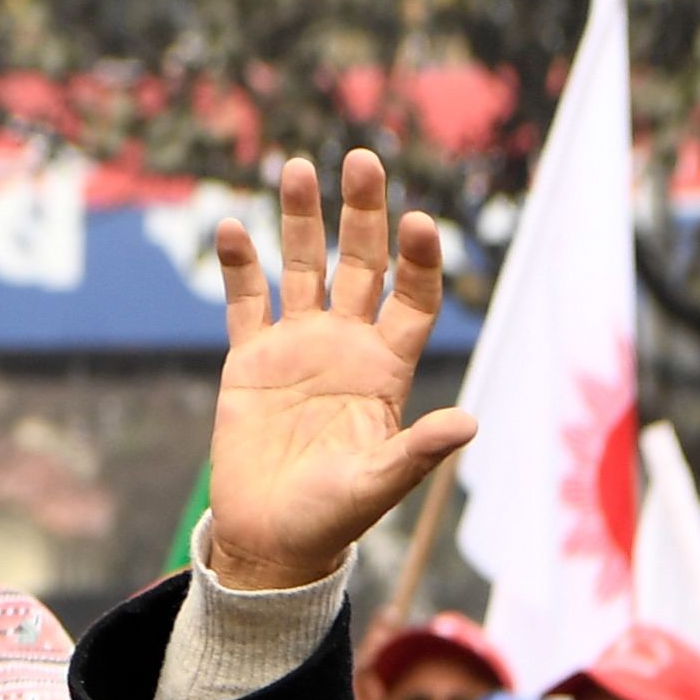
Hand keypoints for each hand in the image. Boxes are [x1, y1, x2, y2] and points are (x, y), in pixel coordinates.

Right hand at [203, 150, 469, 590]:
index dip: (419, 260)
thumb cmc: (332, 519)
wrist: (270, 540)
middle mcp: (347, 345)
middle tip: (362, 160)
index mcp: (387, 369)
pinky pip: (246, 301)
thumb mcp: (379, 485)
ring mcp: (297, 347)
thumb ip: (418, 451)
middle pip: (362, 264)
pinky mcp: (250, 360)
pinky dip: (239, 265)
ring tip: (297, 167)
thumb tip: (468, 424)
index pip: (413, 298)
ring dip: (300, 219)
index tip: (418, 222)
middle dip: (363, 213)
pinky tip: (231, 226)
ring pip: (302, 267)